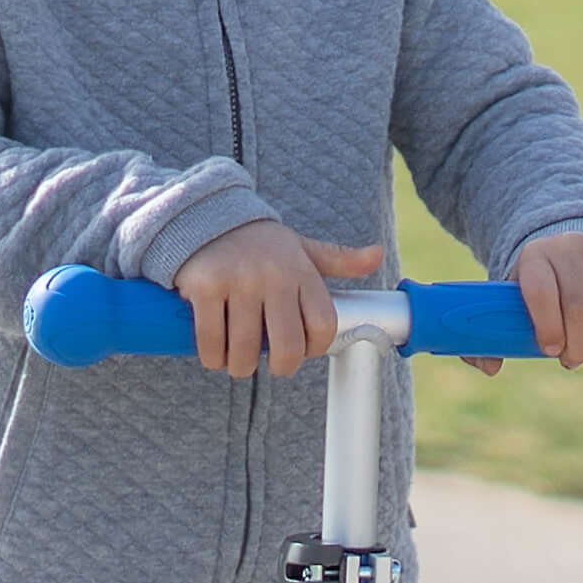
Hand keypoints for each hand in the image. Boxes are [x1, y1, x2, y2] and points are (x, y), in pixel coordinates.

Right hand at [170, 224, 384, 379]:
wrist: (209, 215)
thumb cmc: (262, 245)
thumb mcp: (303, 248)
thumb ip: (339, 259)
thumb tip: (377, 255)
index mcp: (302, 271)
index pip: (323, 325)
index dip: (315, 349)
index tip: (303, 352)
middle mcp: (274, 276)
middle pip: (286, 346)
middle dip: (280, 367)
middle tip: (270, 367)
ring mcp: (238, 281)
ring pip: (245, 349)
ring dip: (240, 367)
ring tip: (238, 363)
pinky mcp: (205, 287)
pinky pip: (211, 340)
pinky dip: (212, 357)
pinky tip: (215, 356)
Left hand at [493, 222, 582, 373]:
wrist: (578, 250)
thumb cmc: (544, 288)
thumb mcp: (517, 302)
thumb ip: (495, 336)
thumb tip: (491, 368)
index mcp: (534, 257)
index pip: (540, 292)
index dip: (548, 326)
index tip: (553, 352)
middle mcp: (568, 245)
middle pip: (579, 305)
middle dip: (581, 345)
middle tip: (577, 363)